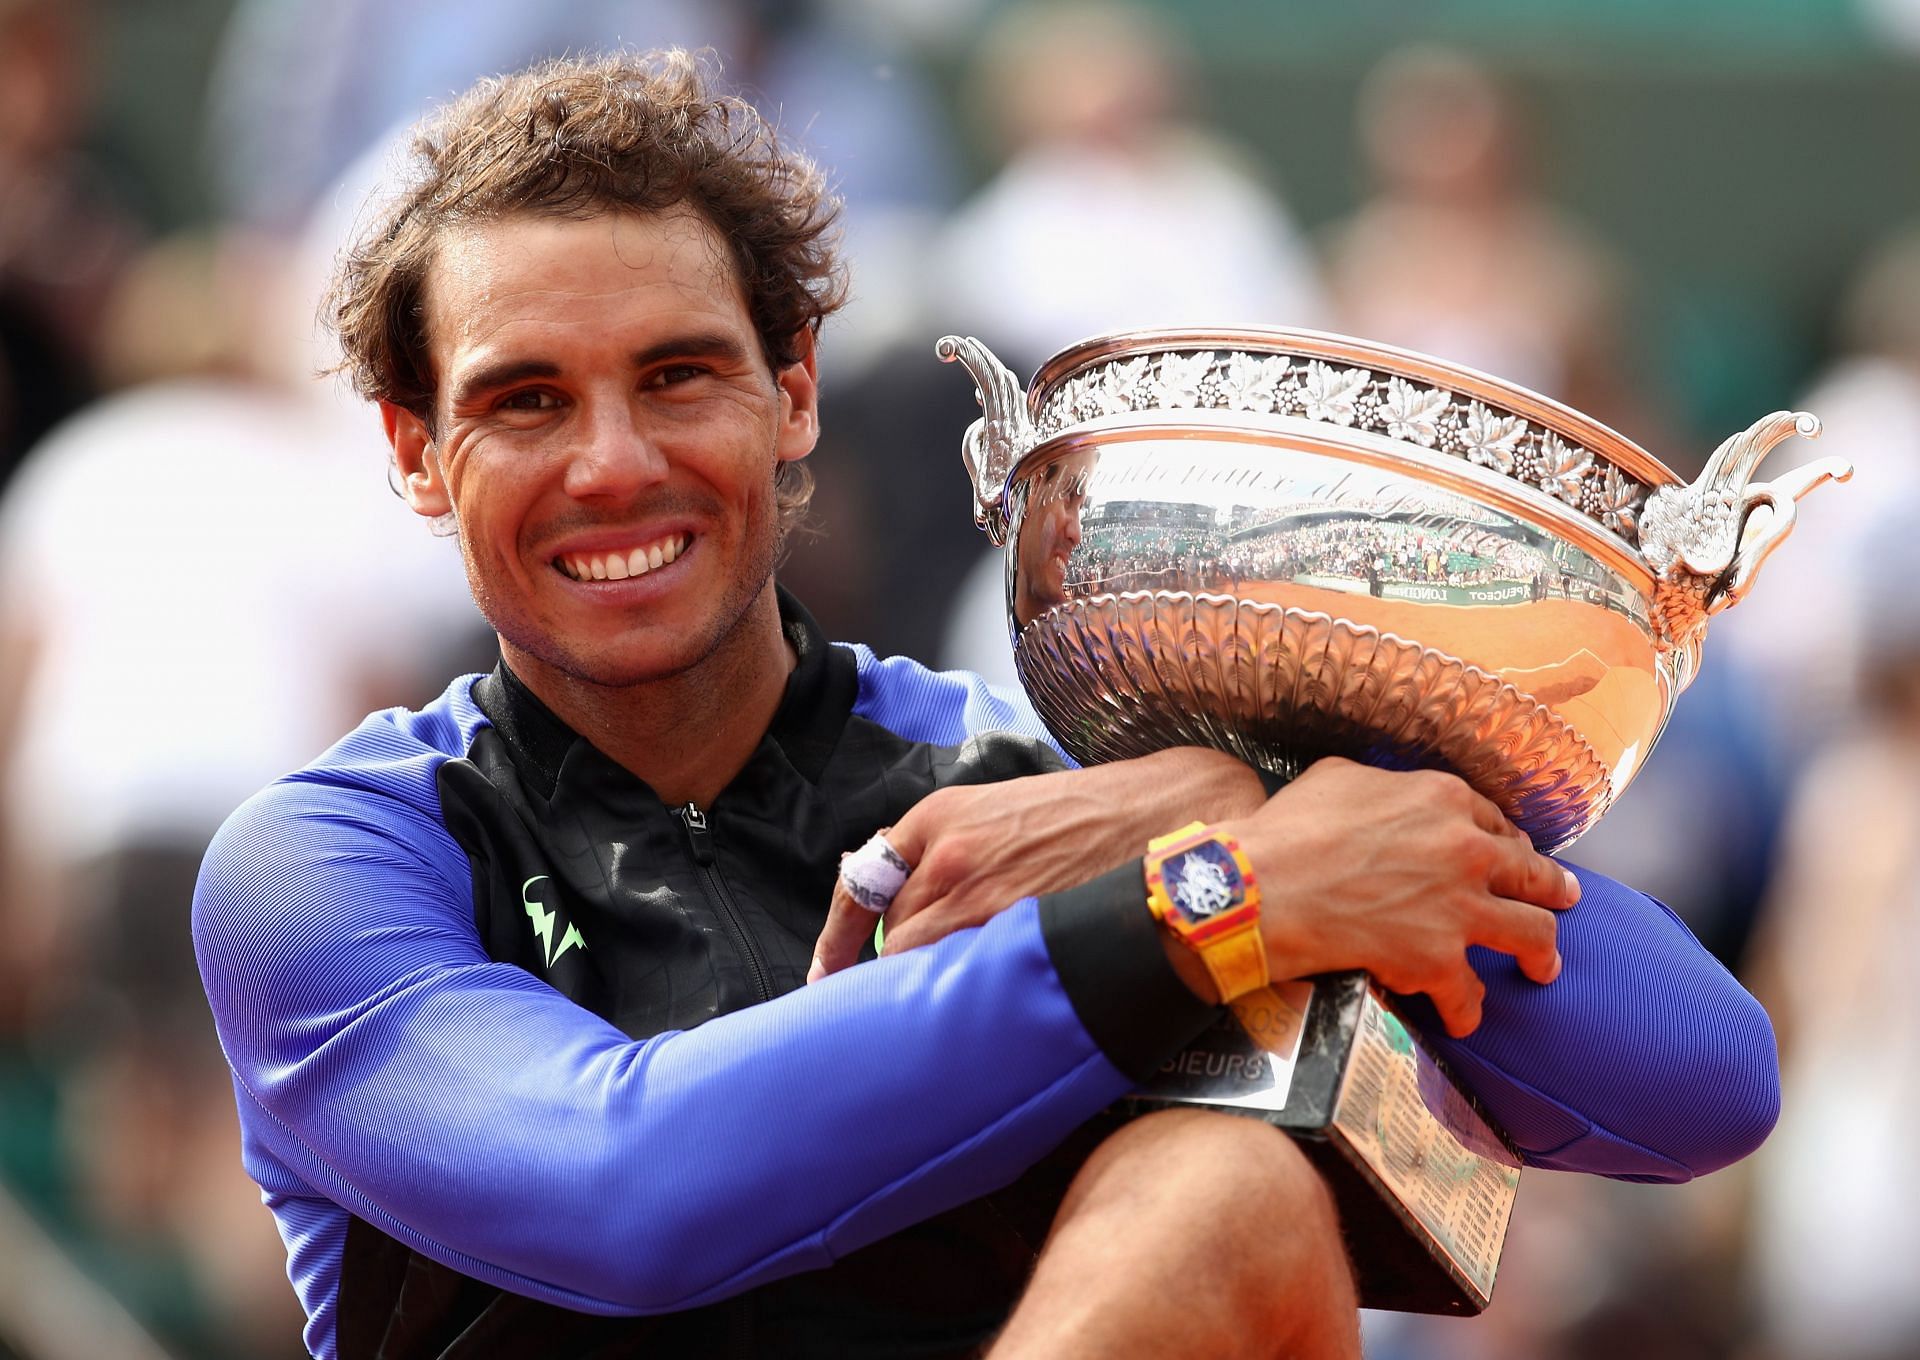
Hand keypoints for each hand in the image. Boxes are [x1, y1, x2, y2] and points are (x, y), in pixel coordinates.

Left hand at [808, 747, 1267, 981]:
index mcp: (938, 815)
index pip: (861, 884)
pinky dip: (962, 1002)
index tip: (825, 975)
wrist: (1172, 814)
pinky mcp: (1019, 932)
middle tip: (893, 1011)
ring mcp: (980, 896)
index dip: (838, 939)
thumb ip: (953, 851)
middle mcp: (946, 853)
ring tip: (942, 1019)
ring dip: (925, 991)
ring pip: (923, 963)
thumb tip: (915, 907)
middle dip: (890, 972)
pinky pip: (968, 981)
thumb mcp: (1007, 809)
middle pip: (891, 933)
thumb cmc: (1096, 814)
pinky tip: (974, 1019)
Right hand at [1220, 759, 1576, 1037]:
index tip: (1510, 855)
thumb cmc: (1287, 830)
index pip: (1497, 821)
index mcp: (1443, 798)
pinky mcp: (1438, 961)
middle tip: (1562, 899)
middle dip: (1553, 890)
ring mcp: (1459, 908)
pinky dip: (1467, 1010)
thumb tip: (1380, 793)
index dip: (1508, 842)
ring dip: (1542, 954)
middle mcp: (1466, 850)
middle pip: (1533, 874)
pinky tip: (1462, 1017)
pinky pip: (1470, 996)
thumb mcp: (1337, 777)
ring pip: (1533, 935)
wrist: (1259, 889)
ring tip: (1545, 968)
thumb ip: (1380, 784)